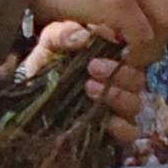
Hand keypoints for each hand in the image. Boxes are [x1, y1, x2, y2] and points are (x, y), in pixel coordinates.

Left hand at [27, 20, 160, 149]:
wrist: (29, 98)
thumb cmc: (46, 65)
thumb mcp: (50, 44)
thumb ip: (62, 34)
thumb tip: (82, 36)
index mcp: (113, 57)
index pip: (135, 54)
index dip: (123, 52)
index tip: (99, 50)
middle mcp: (120, 82)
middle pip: (138, 79)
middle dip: (118, 73)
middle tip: (92, 68)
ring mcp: (118, 108)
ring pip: (136, 103)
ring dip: (117, 96)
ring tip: (90, 88)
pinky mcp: (112, 131)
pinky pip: (131, 132)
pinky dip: (122, 127)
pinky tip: (107, 120)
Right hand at [31, 0, 167, 60]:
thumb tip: (136, 10)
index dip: (159, 13)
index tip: (142, 30)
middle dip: (163, 31)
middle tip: (141, 47)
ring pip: (166, 21)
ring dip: (153, 43)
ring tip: (132, 55)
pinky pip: (143, 35)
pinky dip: (136, 51)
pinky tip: (122, 57)